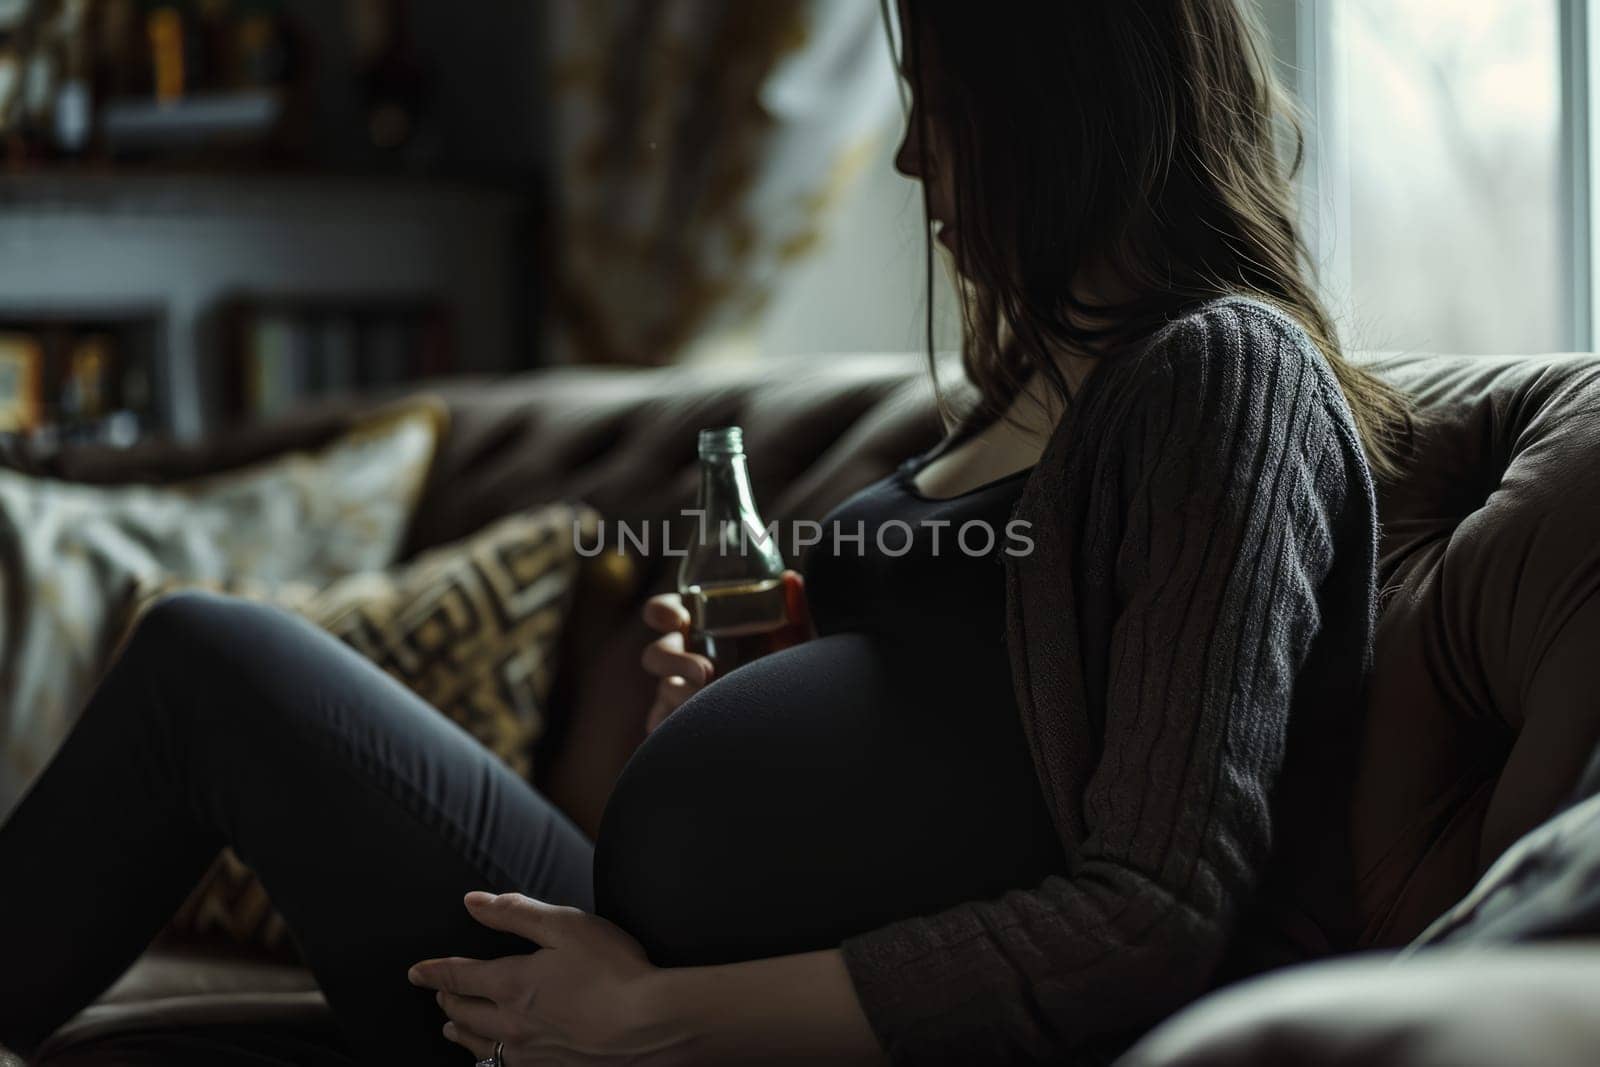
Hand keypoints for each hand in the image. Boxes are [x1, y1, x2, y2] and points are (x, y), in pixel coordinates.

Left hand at [409, 892, 686, 1064]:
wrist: (649, 1025)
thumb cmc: (613, 970)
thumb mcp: (565, 926)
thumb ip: (515, 914)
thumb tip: (473, 902)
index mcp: (512, 983)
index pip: (460, 976)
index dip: (434, 971)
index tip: (416, 971)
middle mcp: (512, 1024)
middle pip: (465, 1014)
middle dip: (448, 1001)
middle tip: (439, 994)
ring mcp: (531, 1053)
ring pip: (481, 1047)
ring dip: (462, 1034)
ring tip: (453, 1029)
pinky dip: (490, 1060)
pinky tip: (497, 1058)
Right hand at [640, 569, 813, 732]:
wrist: (795, 707)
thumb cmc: (786, 661)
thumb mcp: (795, 635)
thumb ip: (793, 607)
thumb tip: (790, 579)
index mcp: (699, 625)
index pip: (662, 611)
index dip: (661, 612)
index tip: (680, 619)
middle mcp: (684, 656)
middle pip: (655, 655)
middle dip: (674, 661)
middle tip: (706, 672)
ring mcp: (681, 690)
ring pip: (664, 691)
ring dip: (684, 696)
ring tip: (714, 702)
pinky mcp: (682, 721)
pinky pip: (663, 725)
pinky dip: (675, 726)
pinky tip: (703, 728)